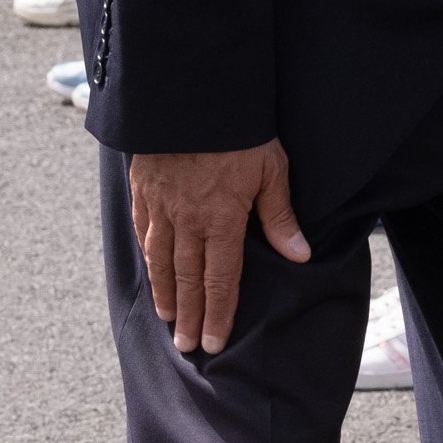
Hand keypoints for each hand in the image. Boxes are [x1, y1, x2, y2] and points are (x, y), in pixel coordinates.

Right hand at [126, 142, 310, 352]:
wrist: (191, 97)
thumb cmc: (240, 132)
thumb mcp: (271, 169)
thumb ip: (280, 216)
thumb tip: (299, 255)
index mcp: (222, 219)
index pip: (221, 279)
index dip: (219, 313)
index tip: (215, 341)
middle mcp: (188, 221)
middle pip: (188, 279)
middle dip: (189, 315)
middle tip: (187, 345)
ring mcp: (162, 208)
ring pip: (161, 261)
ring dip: (166, 294)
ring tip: (168, 319)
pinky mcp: (144, 192)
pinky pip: (144, 233)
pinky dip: (148, 258)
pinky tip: (152, 272)